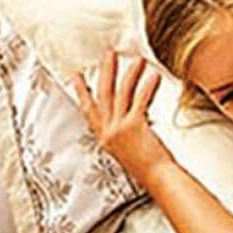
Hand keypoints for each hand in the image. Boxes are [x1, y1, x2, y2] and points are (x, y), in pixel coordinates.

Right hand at [67, 51, 171, 184]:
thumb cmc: (147, 167)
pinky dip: (147, 86)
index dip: (81, 90)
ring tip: (137, 59)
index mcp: (104, 137)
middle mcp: (108, 131)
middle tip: (108, 54)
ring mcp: (119, 129)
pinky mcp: (134, 126)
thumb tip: (130, 116)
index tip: (76, 75)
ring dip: (129, 73)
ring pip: (121, 93)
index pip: (88, 108)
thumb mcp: (127, 149)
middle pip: (103, 94)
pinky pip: (140, 100)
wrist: (157, 177)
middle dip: (105, 72)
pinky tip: (153, 75)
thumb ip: (124, 132)